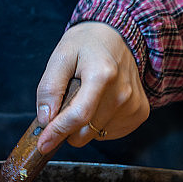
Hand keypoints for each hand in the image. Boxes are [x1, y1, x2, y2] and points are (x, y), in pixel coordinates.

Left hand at [35, 22, 148, 152]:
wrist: (119, 36)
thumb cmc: (88, 45)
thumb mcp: (61, 56)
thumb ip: (49, 87)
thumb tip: (45, 118)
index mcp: (103, 75)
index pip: (78, 116)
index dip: (57, 132)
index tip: (43, 144)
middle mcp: (123, 93)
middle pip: (85, 132)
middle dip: (67, 127)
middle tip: (66, 102)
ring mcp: (133, 105)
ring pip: (95, 135)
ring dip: (83, 124)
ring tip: (87, 97)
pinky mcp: (139, 113)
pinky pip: (108, 133)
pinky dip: (98, 124)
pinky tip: (100, 103)